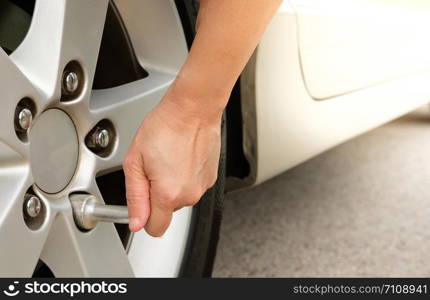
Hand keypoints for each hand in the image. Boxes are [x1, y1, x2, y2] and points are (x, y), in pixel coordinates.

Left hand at [123, 89, 221, 235]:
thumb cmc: (164, 127)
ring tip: (168, 159)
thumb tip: (136, 222)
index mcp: (168, 194)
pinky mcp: (211, 177)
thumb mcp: (135, 161)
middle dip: (157, 195)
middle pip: (167, 211)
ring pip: (180, 197)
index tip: (141, 202)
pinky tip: (181, 156)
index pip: (155, 228)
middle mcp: (189, 195)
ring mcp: (202, 186)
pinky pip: (192, 185)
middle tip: (152, 168)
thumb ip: (135, 197)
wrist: (192, 109)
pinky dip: (185, 176)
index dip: (144, 218)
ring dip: (172, 184)